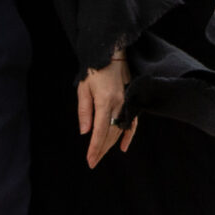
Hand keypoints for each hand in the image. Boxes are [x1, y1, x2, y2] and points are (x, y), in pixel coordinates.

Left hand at [77, 49, 136, 167]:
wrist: (111, 52)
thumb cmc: (93, 70)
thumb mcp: (83, 88)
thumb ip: (84, 111)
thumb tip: (85, 132)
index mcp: (105, 102)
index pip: (100, 131)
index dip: (95, 147)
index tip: (90, 160)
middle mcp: (118, 105)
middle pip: (110, 134)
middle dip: (101, 150)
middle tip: (92, 163)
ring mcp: (127, 103)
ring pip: (119, 130)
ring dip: (111, 145)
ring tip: (101, 156)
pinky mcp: (131, 101)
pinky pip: (132, 122)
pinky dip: (128, 135)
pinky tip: (123, 146)